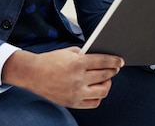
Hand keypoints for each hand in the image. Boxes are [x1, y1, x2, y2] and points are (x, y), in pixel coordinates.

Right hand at [2, 47, 123, 108]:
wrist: (33, 74)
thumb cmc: (51, 61)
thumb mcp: (69, 52)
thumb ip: (86, 55)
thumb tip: (102, 58)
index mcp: (77, 64)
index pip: (103, 62)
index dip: (114, 61)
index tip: (120, 61)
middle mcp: (78, 79)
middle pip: (105, 76)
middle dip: (113, 71)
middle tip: (115, 68)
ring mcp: (76, 93)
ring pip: (102, 91)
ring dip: (107, 84)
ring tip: (105, 79)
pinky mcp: (72, 103)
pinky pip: (93, 103)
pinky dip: (98, 96)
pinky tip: (97, 90)